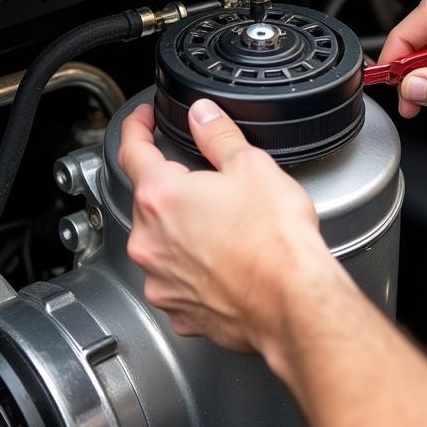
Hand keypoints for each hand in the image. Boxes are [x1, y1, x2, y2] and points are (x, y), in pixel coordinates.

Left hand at [118, 100, 338, 355]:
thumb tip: (203, 115)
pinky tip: (227, 265)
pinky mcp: (179, 311)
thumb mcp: (252, 166)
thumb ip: (218, 136)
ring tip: (228, 230)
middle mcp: (150, 241)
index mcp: (161, 196)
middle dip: (175, 189)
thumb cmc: (276, 241)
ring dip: (184, 232)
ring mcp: (161, 280)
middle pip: (150, 201)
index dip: (137, 128)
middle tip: (213, 185)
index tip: (142, 121)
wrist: (293, 302)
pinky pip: (178, 281)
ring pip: (163, 244)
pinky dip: (195, 270)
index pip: (133, 151)